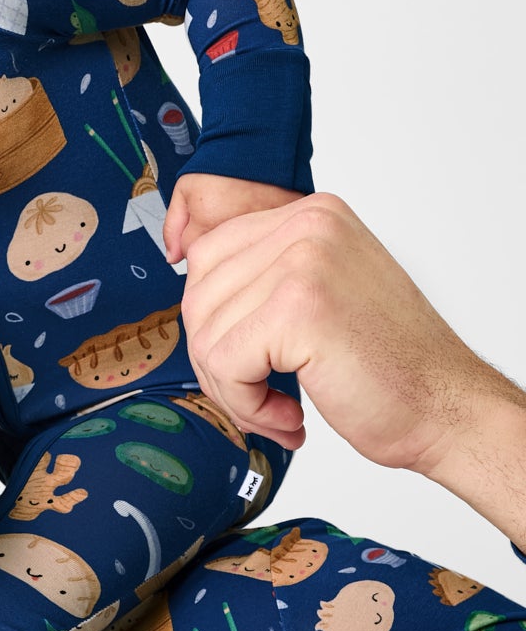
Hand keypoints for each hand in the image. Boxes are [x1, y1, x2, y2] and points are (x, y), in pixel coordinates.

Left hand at [163, 173, 302, 264]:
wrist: (254, 141)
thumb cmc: (219, 166)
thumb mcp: (183, 191)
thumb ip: (172, 228)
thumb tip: (172, 258)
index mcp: (207, 223)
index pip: (193, 256)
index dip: (194, 240)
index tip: (201, 223)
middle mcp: (236, 230)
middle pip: (220, 258)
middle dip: (217, 245)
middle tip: (221, 218)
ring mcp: (262, 227)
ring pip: (245, 252)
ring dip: (242, 242)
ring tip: (240, 216)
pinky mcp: (283, 222)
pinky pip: (270, 241)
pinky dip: (264, 235)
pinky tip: (259, 219)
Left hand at [180, 194, 499, 472]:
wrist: (448, 409)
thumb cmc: (387, 365)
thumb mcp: (321, 291)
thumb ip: (263, 272)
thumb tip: (182, 264)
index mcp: (311, 214)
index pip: (208, 256)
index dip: (212, 321)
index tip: (245, 359)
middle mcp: (307, 224)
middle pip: (197, 296)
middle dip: (217, 361)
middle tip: (260, 397)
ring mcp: (303, 262)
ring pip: (206, 336)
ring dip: (234, 391)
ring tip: (279, 409)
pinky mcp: (298, 310)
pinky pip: (224, 365)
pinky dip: (247, 405)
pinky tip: (291, 416)